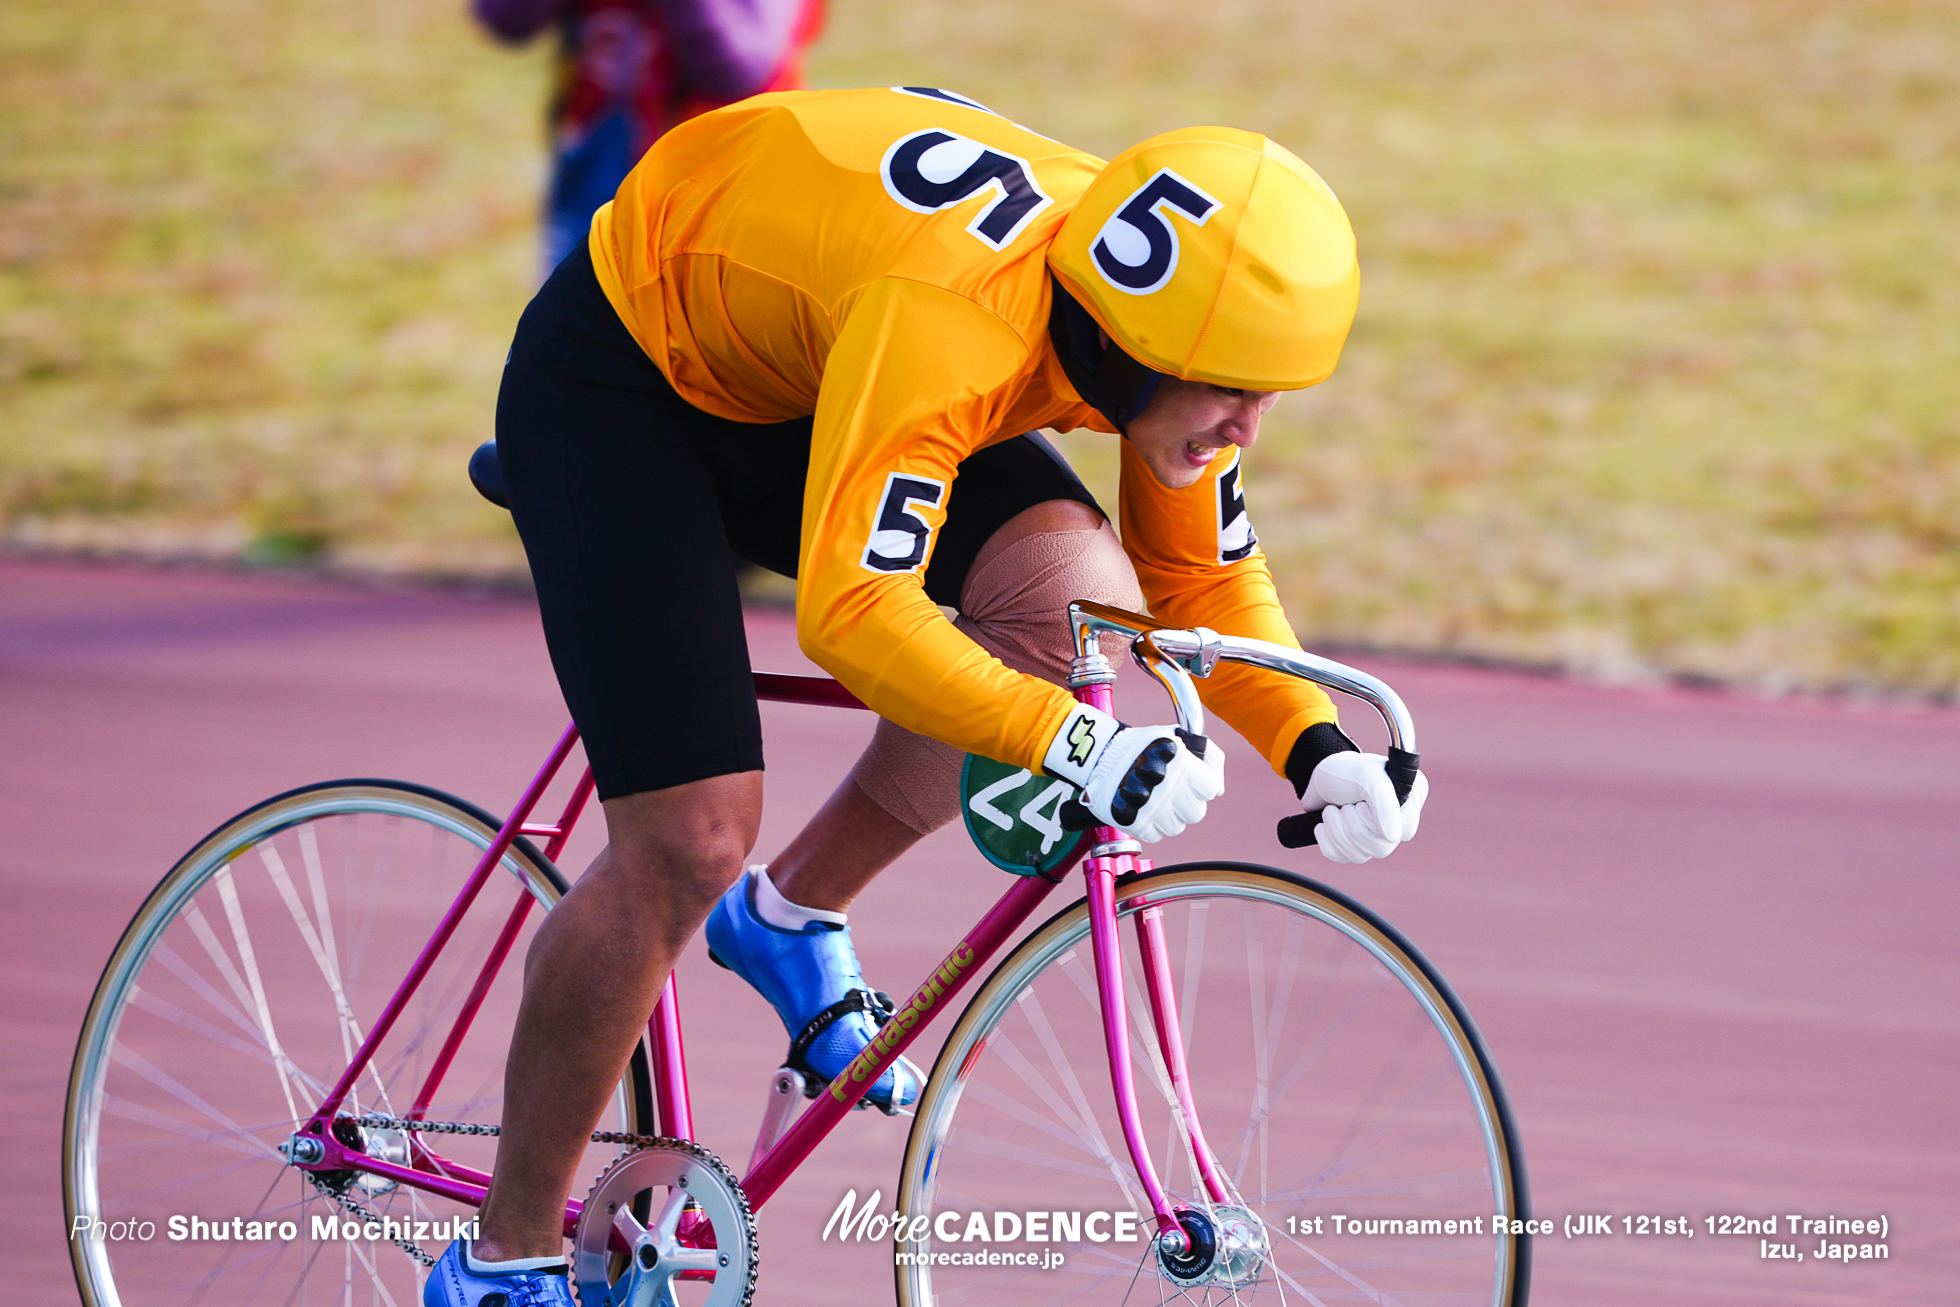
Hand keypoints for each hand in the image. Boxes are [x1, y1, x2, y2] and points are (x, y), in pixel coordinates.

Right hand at [1043, 704, 1225, 842]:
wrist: (1099, 753)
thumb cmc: (1141, 744)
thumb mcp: (1177, 736)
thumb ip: (1208, 757)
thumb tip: (1218, 790)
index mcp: (1182, 764)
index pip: (1209, 790)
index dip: (1201, 786)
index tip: (1190, 781)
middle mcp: (1169, 787)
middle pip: (1195, 813)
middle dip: (1186, 803)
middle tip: (1171, 791)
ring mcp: (1151, 807)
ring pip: (1176, 827)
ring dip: (1168, 815)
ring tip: (1154, 798)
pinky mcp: (1133, 822)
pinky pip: (1155, 835)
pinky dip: (1150, 824)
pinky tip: (1142, 808)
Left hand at [1300, 752, 1427, 863]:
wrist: (1319, 774)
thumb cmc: (1347, 770)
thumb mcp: (1368, 776)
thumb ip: (1385, 804)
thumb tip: (1393, 838)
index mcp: (1409, 801)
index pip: (1404, 829)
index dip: (1376, 820)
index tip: (1361, 803)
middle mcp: (1396, 821)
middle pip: (1381, 848)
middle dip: (1352, 826)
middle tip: (1344, 806)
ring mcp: (1375, 836)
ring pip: (1359, 856)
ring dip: (1336, 830)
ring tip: (1331, 810)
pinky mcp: (1352, 845)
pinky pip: (1340, 857)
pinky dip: (1326, 839)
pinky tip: (1324, 823)